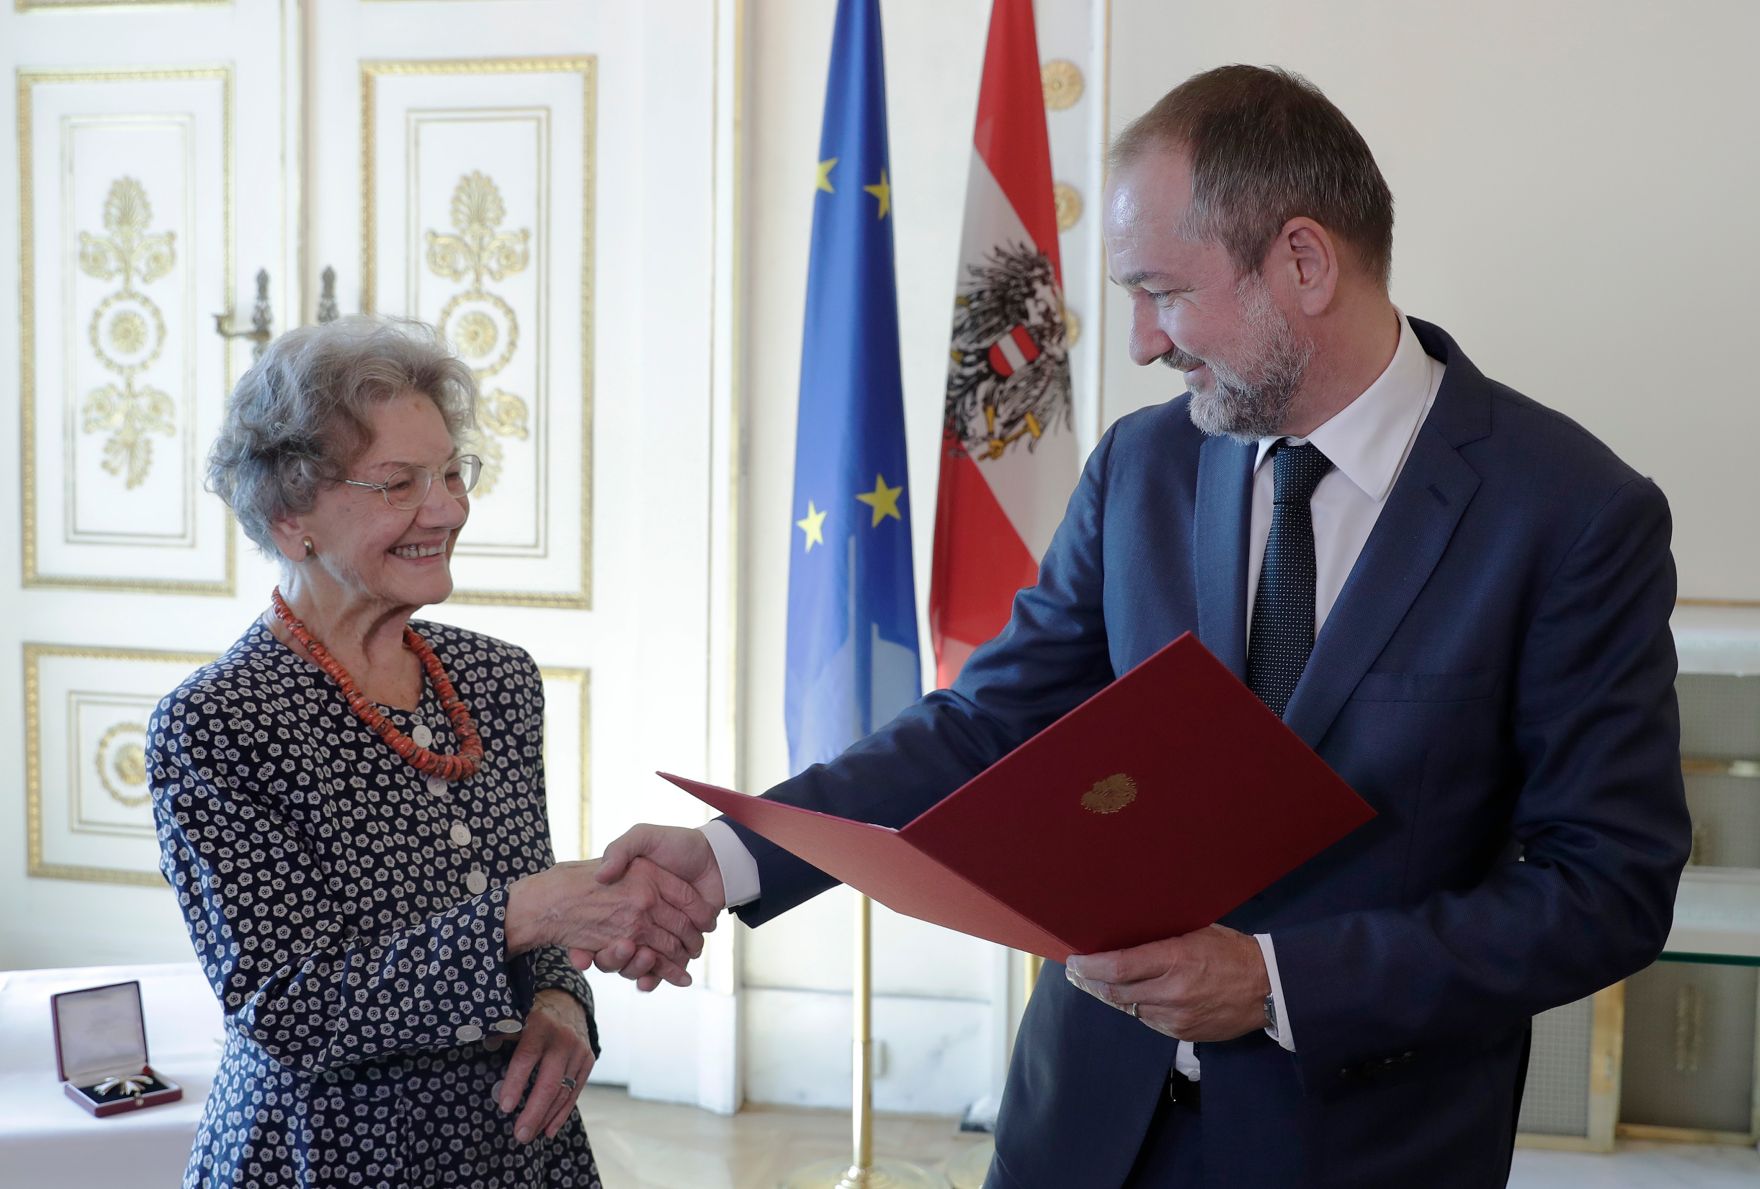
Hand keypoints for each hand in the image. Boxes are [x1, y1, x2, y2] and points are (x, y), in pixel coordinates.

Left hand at [498, 989, 593, 1143]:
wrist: (567, 1002)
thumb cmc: (531, 1016)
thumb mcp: (513, 1016)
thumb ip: (497, 1031)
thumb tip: (472, 1041)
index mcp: (539, 1025)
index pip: (526, 1058)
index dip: (515, 1083)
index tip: (504, 1107)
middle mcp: (562, 1039)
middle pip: (549, 1083)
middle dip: (534, 1112)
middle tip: (520, 1135)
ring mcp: (578, 1050)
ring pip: (563, 1092)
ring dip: (546, 1118)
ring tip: (529, 1135)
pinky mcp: (588, 1060)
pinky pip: (575, 1092)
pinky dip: (562, 1113)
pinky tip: (549, 1129)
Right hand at [506, 857, 715, 987]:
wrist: (716, 857)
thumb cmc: (679, 845)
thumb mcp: (643, 838)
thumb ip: (621, 850)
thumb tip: (601, 875)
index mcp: (628, 897)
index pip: (603, 924)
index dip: (594, 937)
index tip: (586, 946)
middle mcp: (639, 917)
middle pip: (620, 948)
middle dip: (616, 957)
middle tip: (623, 949)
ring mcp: (657, 933)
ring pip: (638, 962)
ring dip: (636, 969)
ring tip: (644, 958)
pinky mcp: (677, 946)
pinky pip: (660, 969)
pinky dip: (655, 979)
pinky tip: (650, 982)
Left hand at [1064, 924, 1271, 1042]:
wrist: (1270, 989)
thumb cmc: (1232, 951)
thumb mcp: (1197, 932)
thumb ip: (1162, 939)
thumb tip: (1127, 937)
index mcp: (1175, 959)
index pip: (1118, 967)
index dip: (1089, 966)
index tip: (1073, 961)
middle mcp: (1171, 991)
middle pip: (1116, 992)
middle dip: (1092, 982)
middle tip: (1078, 973)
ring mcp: (1177, 1017)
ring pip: (1130, 1008)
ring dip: (1113, 996)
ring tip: (1100, 983)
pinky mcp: (1184, 1033)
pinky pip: (1150, 1021)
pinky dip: (1138, 1008)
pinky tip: (1135, 997)